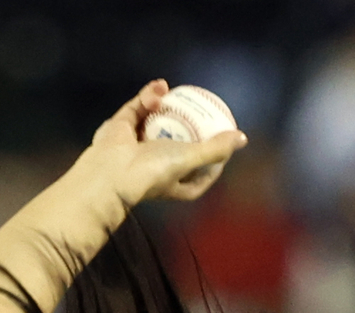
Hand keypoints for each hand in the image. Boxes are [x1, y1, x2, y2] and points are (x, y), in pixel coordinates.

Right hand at [82, 78, 246, 209]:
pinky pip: (138, 109)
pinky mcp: (121, 128)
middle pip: (178, 144)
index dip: (212, 161)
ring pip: (157, 123)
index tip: (222, 143)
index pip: (200, 174)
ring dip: (166, 107)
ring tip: (174, 92)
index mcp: (176, 183)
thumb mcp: (190, 159)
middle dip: (188, 127)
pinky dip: (149, 98)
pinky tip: (160, 87)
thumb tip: (242, 139)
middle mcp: (157, 166)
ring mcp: (137, 146)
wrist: (112, 171)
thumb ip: (216, 149)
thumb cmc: (154, 170)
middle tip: (200, 110)